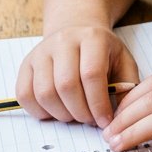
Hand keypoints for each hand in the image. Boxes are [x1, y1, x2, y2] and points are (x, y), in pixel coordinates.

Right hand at [16, 26, 139, 128]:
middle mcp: (63, 41)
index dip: (98, 103)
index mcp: (92, 38)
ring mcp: (41, 52)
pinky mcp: (26, 65)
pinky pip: (25, 95)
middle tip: (89, 120)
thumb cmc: (103, 51)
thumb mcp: (123, 61)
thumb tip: (120, 115)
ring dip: (61, 114)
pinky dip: (40, 111)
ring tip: (75, 115)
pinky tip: (56, 111)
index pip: (91, 74)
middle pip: (66, 85)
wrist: (77, 30)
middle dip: (80, 112)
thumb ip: (126, 86)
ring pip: (44, 93)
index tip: (105, 121)